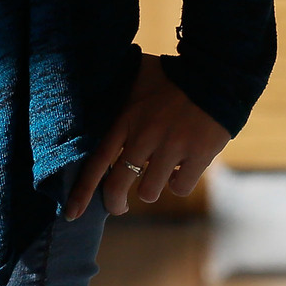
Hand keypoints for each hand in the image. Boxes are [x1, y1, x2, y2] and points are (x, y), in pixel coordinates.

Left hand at [63, 53, 229, 220]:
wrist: (215, 71)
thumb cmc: (170, 74)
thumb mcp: (135, 77)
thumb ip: (116, 94)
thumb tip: (91, 97)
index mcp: (126, 118)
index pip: (97, 161)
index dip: (82, 192)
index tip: (71, 214)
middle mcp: (145, 135)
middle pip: (118, 185)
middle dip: (115, 203)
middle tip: (119, 206)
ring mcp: (172, 146)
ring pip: (149, 192)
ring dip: (150, 188)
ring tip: (157, 173)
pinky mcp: (199, 154)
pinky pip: (179, 188)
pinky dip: (177, 184)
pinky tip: (179, 170)